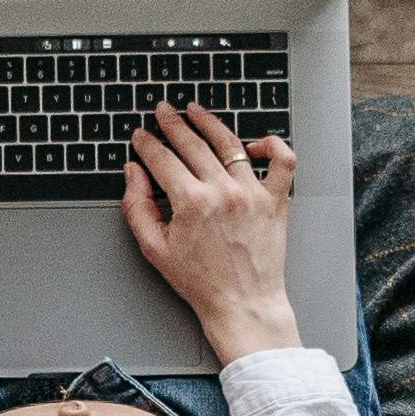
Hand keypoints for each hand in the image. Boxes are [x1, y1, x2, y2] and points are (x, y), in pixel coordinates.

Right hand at [120, 98, 305, 360]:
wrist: (243, 304)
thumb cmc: (200, 282)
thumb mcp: (155, 248)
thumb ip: (137, 206)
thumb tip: (133, 172)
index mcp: (191, 203)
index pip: (162, 159)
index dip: (146, 143)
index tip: (140, 135)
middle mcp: (223, 192)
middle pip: (192, 144)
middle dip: (172, 124)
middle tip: (163, 111)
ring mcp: (253, 193)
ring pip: (230, 143)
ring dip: (209, 122)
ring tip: (196, 111)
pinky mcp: (276, 200)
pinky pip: (281, 161)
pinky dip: (271, 145)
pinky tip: (253, 142)